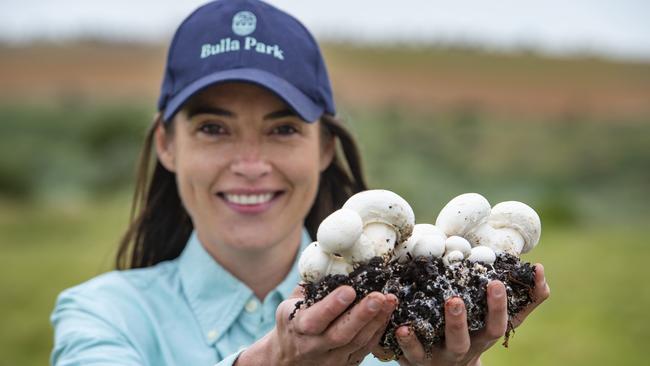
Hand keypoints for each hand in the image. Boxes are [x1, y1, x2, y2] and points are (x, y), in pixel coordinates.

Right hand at [238, 285, 397, 365]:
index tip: (349, 290)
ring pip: (357, 343)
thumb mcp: (291, 304)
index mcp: (297, 328)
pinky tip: (387, 314)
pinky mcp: (345, 364)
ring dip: (376, 321)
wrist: (289, 359)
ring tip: (390, 300)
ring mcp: (331, 359)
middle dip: (362, 314)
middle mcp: (314, 346)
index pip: (315, 320)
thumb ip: (310, 287)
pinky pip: (365, 349)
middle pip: (340, 334)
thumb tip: (329, 259)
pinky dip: (378, 331)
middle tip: (379, 296)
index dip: (332, 306)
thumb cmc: (293, 322)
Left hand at [373, 263, 549, 365]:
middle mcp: (465, 348)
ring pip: (442, 346)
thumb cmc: (473, 332)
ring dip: (437, 329)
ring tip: (431, 310)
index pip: (497, 324)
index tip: (496, 282)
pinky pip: (411, 354)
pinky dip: (407, 342)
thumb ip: (523, 298)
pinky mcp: (418, 361)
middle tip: (455, 299)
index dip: (498, 306)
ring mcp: (441, 356)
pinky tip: (401, 326)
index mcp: (483, 336)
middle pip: (467, 339)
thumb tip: (541, 270)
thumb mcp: (495, 318)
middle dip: (461, 321)